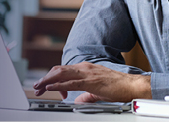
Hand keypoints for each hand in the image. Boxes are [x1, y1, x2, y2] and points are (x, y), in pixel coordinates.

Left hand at [33, 62, 150, 102]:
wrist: (132, 86)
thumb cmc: (118, 87)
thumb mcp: (97, 91)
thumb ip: (86, 95)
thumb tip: (78, 101)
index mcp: (86, 68)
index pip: (64, 71)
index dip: (52, 79)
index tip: (46, 88)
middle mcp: (85, 67)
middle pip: (59, 70)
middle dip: (45, 78)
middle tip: (36, 87)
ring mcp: (87, 73)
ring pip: (62, 73)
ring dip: (48, 80)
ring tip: (39, 87)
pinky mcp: (90, 81)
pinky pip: (71, 82)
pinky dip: (58, 85)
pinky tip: (50, 88)